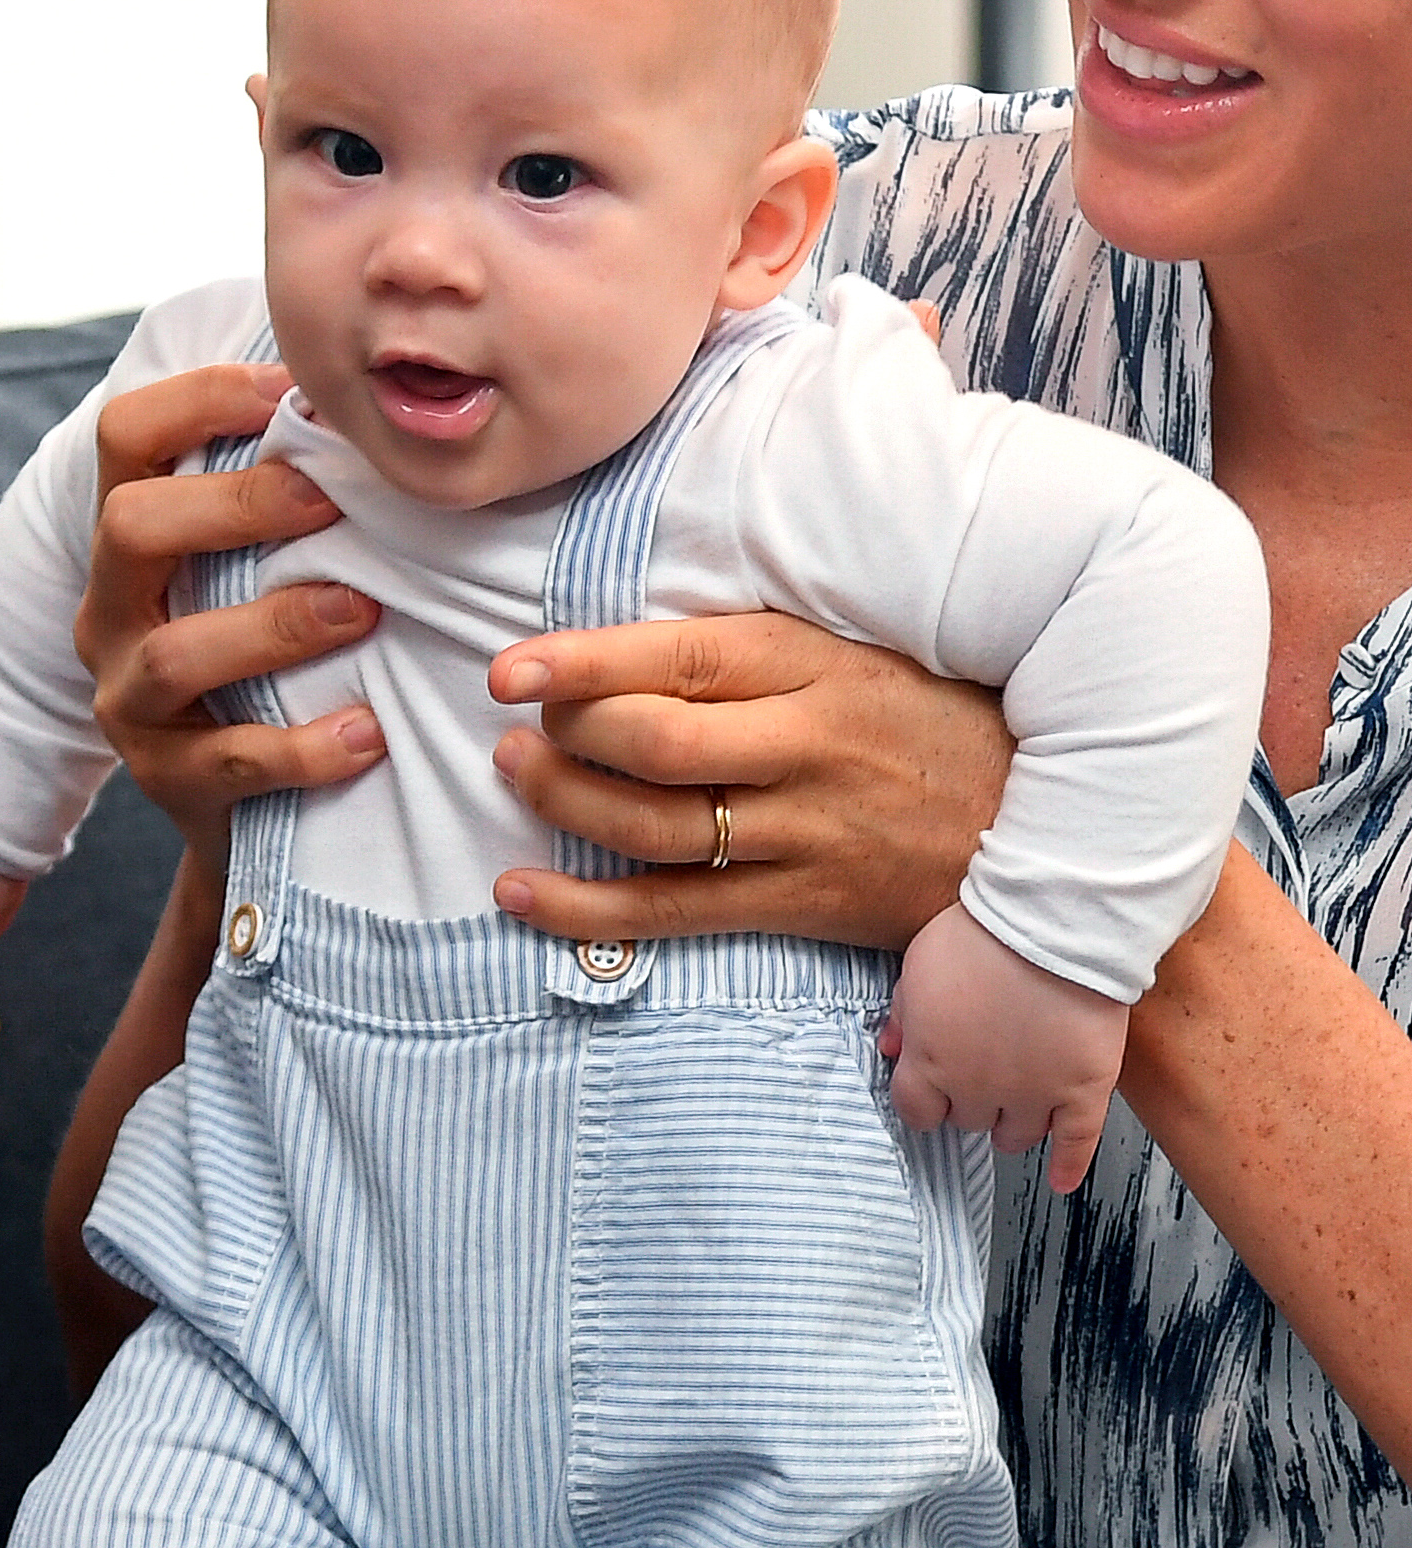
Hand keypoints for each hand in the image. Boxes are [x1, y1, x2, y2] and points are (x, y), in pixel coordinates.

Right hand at [76, 362, 386, 873]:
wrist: (246, 807)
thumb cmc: (272, 651)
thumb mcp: (259, 565)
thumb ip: (291, 491)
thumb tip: (374, 396)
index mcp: (131, 537)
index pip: (127, 435)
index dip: (199, 397)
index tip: (290, 390)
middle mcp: (110, 609)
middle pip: (128, 526)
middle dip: (235, 505)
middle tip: (332, 499)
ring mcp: (128, 699)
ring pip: (174, 653)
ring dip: (277, 626)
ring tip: (363, 611)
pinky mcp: (167, 781)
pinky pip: (227, 761)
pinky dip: (303, 748)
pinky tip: (368, 733)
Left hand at [487, 612, 1011, 948]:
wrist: (1044, 825)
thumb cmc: (934, 719)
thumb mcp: (857, 652)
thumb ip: (755, 650)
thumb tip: (631, 642)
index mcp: (814, 667)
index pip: (680, 657)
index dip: (584, 663)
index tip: (511, 668)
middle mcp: (806, 748)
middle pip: (656, 745)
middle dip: (565, 735)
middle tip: (515, 724)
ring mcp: (804, 834)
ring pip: (654, 828)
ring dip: (563, 804)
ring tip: (513, 776)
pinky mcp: (802, 905)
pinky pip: (675, 913)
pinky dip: (587, 909)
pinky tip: (522, 892)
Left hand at [882, 901, 1129, 1193]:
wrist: (1051, 922)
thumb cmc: (982, 934)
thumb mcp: (919, 963)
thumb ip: (903, 1013)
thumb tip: (892, 1048)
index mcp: (932, 1060)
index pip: (916, 1110)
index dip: (924, 1100)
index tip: (932, 1092)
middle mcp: (978, 1088)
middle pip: (967, 1120)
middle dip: (970, 1099)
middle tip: (982, 1075)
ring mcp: (1033, 1094)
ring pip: (1016, 1136)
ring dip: (1012, 1124)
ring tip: (1017, 1106)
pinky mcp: (1083, 1091)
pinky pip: (1077, 1144)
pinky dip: (1069, 1165)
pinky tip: (1061, 1178)